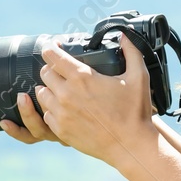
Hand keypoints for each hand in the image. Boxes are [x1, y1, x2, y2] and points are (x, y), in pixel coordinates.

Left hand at [0, 35, 157, 166]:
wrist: (130, 146)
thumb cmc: (135, 112)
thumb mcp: (138, 77)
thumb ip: (131, 51)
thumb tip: (125, 34)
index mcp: (82, 77)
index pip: (52, 55)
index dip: (51, 47)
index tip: (54, 46)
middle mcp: (66, 94)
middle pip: (44, 72)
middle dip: (52, 68)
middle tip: (63, 70)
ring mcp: (61, 113)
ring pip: (41, 93)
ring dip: (50, 88)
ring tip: (62, 89)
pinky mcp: (60, 130)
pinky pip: (46, 114)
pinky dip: (52, 109)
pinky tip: (64, 108)